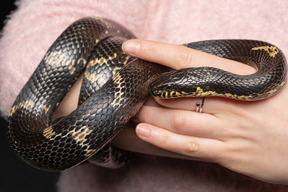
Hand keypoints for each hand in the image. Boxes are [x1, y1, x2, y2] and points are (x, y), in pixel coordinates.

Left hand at [120, 39, 287, 183]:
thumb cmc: (282, 107)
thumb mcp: (258, 82)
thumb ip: (225, 74)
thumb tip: (189, 67)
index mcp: (238, 79)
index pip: (188, 59)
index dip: (156, 51)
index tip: (132, 47)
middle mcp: (230, 103)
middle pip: (176, 92)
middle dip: (147, 89)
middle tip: (131, 87)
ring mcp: (228, 130)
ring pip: (177, 120)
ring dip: (149, 114)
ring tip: (133, 110)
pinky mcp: (227, 153)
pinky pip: (189, 146)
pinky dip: (163, 139)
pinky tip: (144, 132)